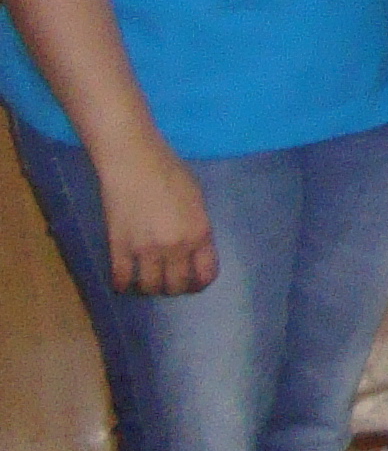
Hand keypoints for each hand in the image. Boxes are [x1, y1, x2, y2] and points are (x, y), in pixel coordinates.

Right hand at [96, 131, 216, 295]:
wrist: (134, 162)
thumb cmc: (170, 173)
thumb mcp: (196, 200)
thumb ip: (197, 227)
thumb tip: (194, 248)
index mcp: (200, 233)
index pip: (206, 273)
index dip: (200, 282)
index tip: (194, 282)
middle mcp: (176, 247)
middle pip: (177, 285)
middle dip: (175, 287)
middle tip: (168, 281)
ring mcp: (146, 250)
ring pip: (150, 287)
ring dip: (150, 288)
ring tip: (147, 280)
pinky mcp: (119, 249)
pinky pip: (122, 279)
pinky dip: (124, 284)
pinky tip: (125, 281)